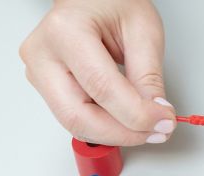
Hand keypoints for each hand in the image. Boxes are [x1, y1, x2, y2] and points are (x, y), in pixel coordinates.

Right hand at [20, 0, 175, 145]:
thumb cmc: (112, 2)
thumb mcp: (143, 30)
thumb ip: (148, 77)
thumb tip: (156, 115)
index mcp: (66, 31)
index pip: (102, 88)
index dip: (137, 114)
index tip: (164, 122)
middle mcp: (42, 54)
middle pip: (79, 116)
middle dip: (123, 133)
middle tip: (156, 132)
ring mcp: (39, 73)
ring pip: (75, 124)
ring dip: (115, 134)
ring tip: (146, 128)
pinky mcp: (46, 87)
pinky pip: (76, 119)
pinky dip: (105, 127)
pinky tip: (127, 122)